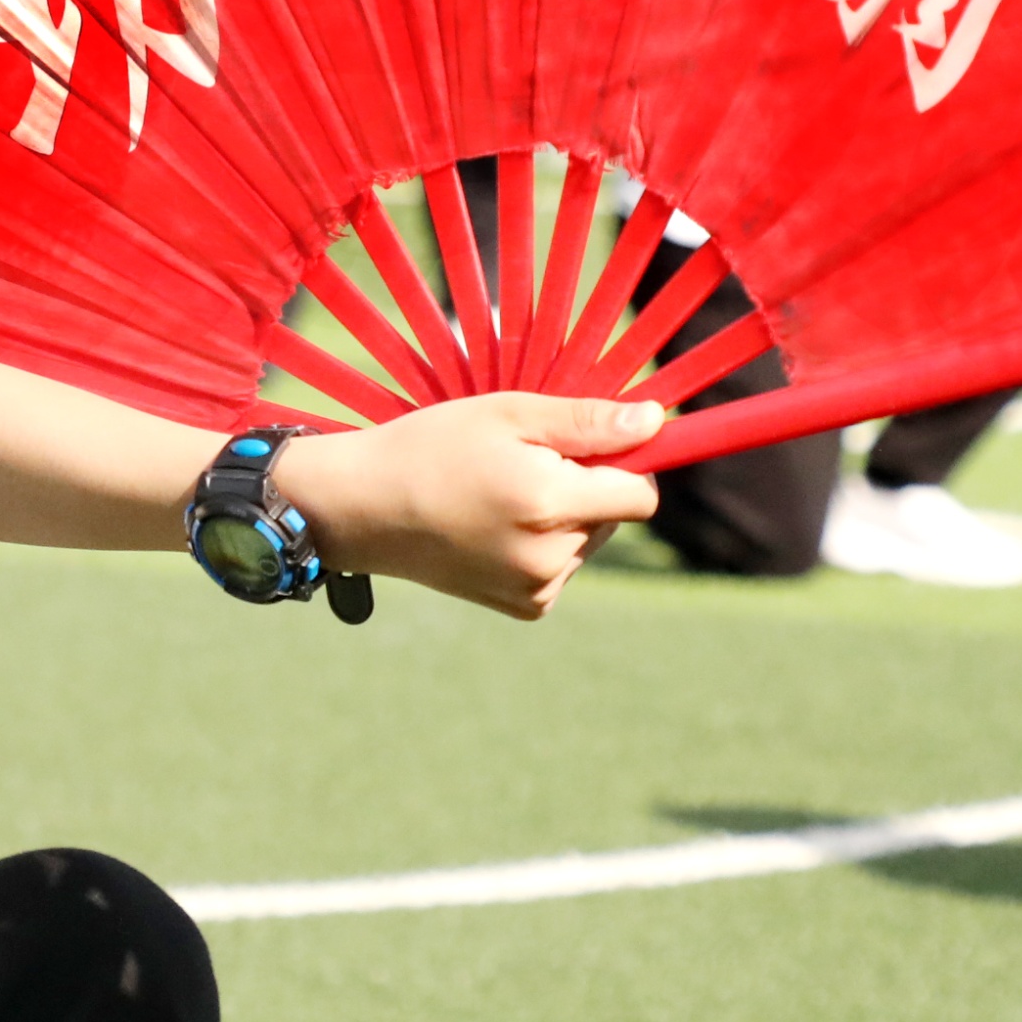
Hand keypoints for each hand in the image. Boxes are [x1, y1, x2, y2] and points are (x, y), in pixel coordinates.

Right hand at [277, 394, 664, 620]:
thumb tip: (657, 422)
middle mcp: (550, 558)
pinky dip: (546, 545)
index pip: (641, 496)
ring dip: (565, 515)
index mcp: (549, 504)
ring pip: (590, 540)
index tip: (596, 444)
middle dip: (588, 485)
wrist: (364, 508)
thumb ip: (589, 421)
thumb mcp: (509, 414)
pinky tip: (497, 527)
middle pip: (614, 516)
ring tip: (502, 496)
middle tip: (524, 464)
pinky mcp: (526, 607)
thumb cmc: (433, 447)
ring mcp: (538, 589)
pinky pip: (564, 567)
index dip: (629, 463)